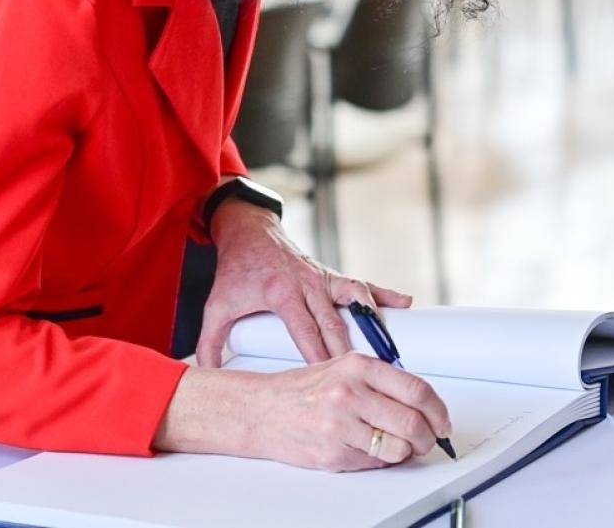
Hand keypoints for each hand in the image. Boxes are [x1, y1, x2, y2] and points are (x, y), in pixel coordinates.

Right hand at [157, 353, 452, 470]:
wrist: (261, 410)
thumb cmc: (303, 390)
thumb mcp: (342, 368)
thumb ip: (380, 381)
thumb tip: (421, 402)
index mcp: (358, 366)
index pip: (417, 389)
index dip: (438, 410)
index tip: (443, 420)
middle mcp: (350, 393)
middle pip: (413, 422)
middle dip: (429, 437)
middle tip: (430, 439)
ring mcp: (340, 425)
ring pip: (398, 448)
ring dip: (407, 452)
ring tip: (401, 447)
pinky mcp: (332, 453)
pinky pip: (374, 463)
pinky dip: (382, 461)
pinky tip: (373, 450)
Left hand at [195, 201, 411, 368]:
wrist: (249, 232)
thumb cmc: (235, 272)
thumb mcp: (216, 306)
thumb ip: (210, 343)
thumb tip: (209, 377)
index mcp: (282, 294)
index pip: (305, 332)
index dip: (320, 357)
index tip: (333, 380)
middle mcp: (307, 284)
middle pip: (335, 324)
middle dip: (352, 352)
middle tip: (369, 378)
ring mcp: (323, 278)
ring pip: (355, 302)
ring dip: (373, 324)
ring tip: (392, 348)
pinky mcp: (331, 275)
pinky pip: (361, 285)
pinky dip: (383, 294)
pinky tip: (405, 304)